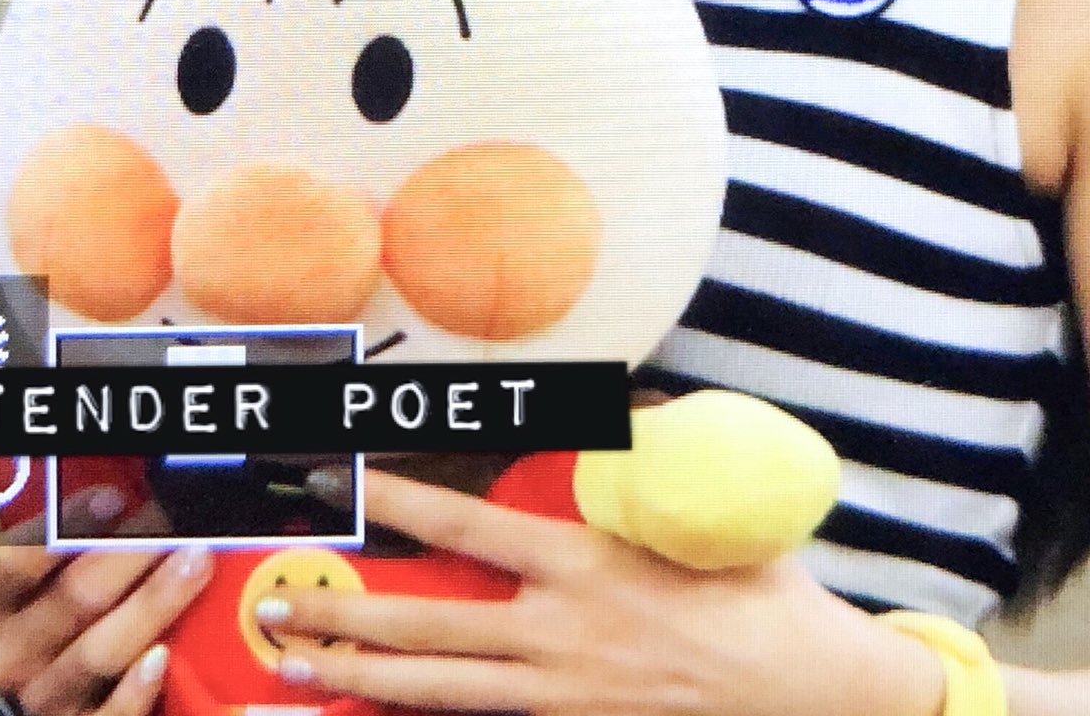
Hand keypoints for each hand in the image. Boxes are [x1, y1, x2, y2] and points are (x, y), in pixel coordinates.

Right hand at [0, 488, 213, 715]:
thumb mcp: (37, 555)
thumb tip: (120, 480)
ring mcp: (37, 696)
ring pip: (98, 651)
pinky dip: (134, 691)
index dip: (63, 529)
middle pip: (73, 598)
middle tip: (178, 523)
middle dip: (132, 555)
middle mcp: (2, 651)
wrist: (39, 672)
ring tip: (197, 561)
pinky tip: (163, 658)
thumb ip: (61, 522)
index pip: (10, 563)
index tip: (116, 498)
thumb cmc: (44, 591)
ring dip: (153, 603)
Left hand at [252, 467, 945, 715]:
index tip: (346, 481)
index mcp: (585, 568)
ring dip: (357, 680)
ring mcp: (563, 699)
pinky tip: (372, 708)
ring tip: (290, 668)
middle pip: (427, 631)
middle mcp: (560, 639)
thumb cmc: (765, 597)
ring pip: (437, 693)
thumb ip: (650, 459)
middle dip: (341, 618)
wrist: (815, 699)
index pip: (468, 531)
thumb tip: (621, 403)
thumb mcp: (709, 512)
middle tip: (274, 607)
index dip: (400, 505)